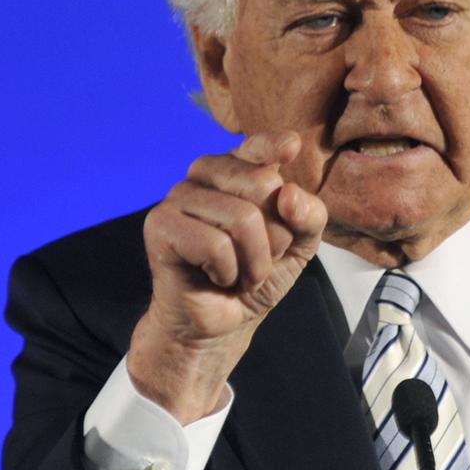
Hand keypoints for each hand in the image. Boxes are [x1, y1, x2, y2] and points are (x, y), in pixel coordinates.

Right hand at [127, 130, 326, 422]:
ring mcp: (178, 197)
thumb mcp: (299, 245)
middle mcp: (203, 175)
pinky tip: (216, 277)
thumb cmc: (254, 275)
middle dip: (275, 236)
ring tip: (239, 273)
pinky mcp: (160, 225)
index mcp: (234, 170)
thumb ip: (309, 215)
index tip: (291, 147)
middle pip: (264, 186)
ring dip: (254, 262)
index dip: (273, 146)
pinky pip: (215, 244)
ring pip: (242, 218)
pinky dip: (228, 272)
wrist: (221, 323)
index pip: (256, 148)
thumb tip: (289, 195)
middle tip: (257, 259)